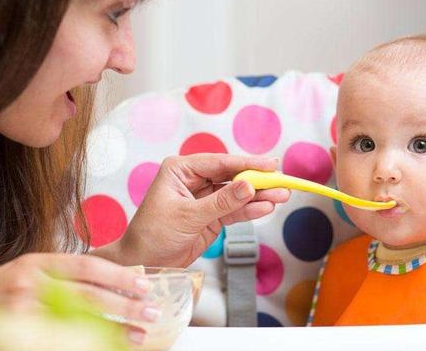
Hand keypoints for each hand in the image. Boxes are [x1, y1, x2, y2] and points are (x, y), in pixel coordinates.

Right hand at [0, 253, 158, 344]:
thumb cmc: (3, 289)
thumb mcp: (34, 273)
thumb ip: (66, 277)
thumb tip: (114, 286)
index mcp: (40, 263)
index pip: (87, 266)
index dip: (119, 276)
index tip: (144, 285)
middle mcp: (32, 283)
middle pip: (87, 294)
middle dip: (123, 305)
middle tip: (151, 312)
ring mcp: (22, 310)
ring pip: (76, 320)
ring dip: (110, 329)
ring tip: (136, 336)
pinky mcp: (15, 335)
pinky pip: (57, 340)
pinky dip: (82, 343)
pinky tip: (101, 346)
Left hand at [115, 154, 290, 267]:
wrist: (143, 263)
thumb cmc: (153, 235)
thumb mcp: (188, 216)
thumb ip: (221, 202)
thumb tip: (249, 186)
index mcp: (181, 170)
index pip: (219, 162)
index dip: (247, 163)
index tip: (271, 164)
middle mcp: (194, 180)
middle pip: (232, 176)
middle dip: (257, 179)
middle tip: (281, 180)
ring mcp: (204, 198)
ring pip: (237, 194)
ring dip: (259, 196)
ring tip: (282, 195)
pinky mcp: (211, 216)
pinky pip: (235, 210)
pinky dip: (250, 210)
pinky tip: (267, 208)